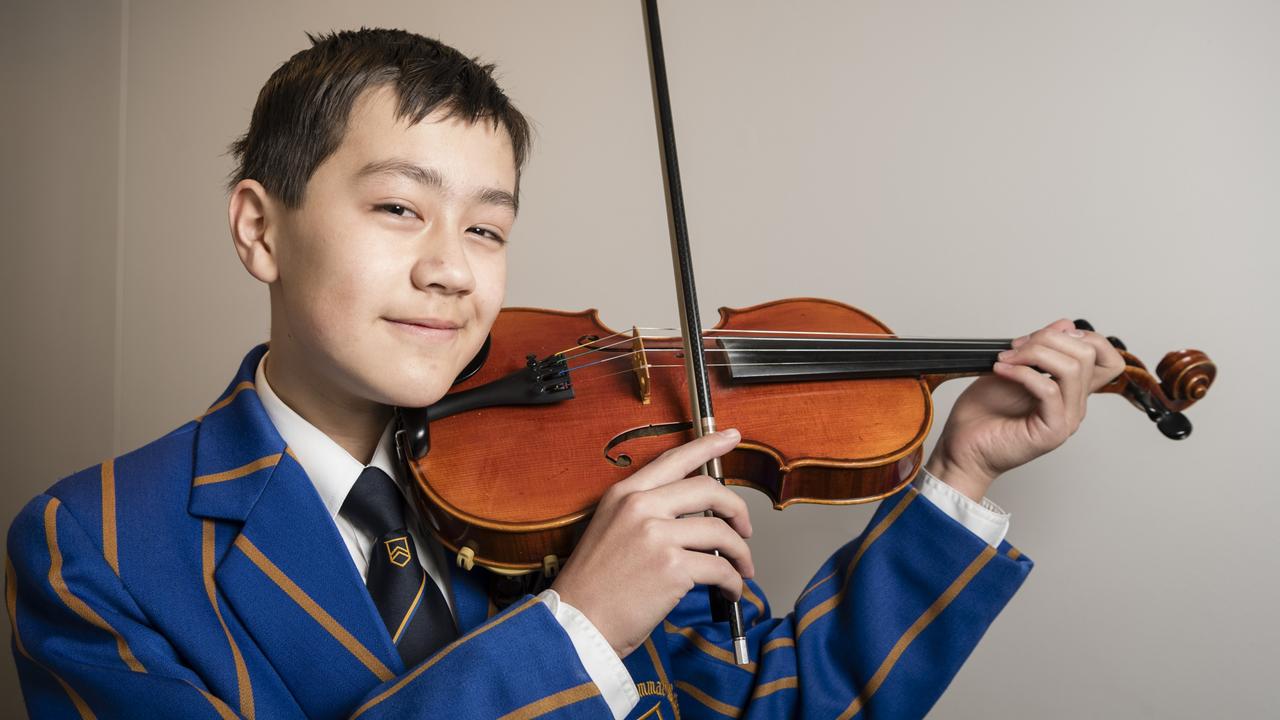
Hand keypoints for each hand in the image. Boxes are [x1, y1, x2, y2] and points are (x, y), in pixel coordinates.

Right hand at [550, 429, 752, 658]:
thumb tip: (692, 516)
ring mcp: (657, 535)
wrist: (576, 623)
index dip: (709, 445)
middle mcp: (641, 506)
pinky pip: (721, 568)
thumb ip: (645, 513)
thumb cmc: (593, 585)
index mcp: (625, 493)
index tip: (731, 437)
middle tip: (745, 528)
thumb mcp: (609, 529)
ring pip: (721, 531)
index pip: (675, 459)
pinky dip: (734, 581)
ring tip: (742, 568)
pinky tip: (731, 590)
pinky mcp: (673, 567)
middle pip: (709, 490)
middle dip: (738, 508)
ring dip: (740, 553)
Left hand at [926, 319, 1125, 500]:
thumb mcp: (1012, 367)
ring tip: (1005, 360)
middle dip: (1047, 339)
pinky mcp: (1052, 430)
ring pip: (1072, 368)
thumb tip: (1066, 326)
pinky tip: (1001, 371)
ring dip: (1033, 354)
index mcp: (1069, 389)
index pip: (1107, 358)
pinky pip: (1049, 390)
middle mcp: (1074, 404)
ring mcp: (1066, 418)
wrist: (962, 446)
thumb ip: (1040, 348)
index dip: (1083, 337)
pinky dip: (1022, 373)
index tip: (1042, 336)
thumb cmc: (982, 413)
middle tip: (1014, 349)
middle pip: (1086, 354)